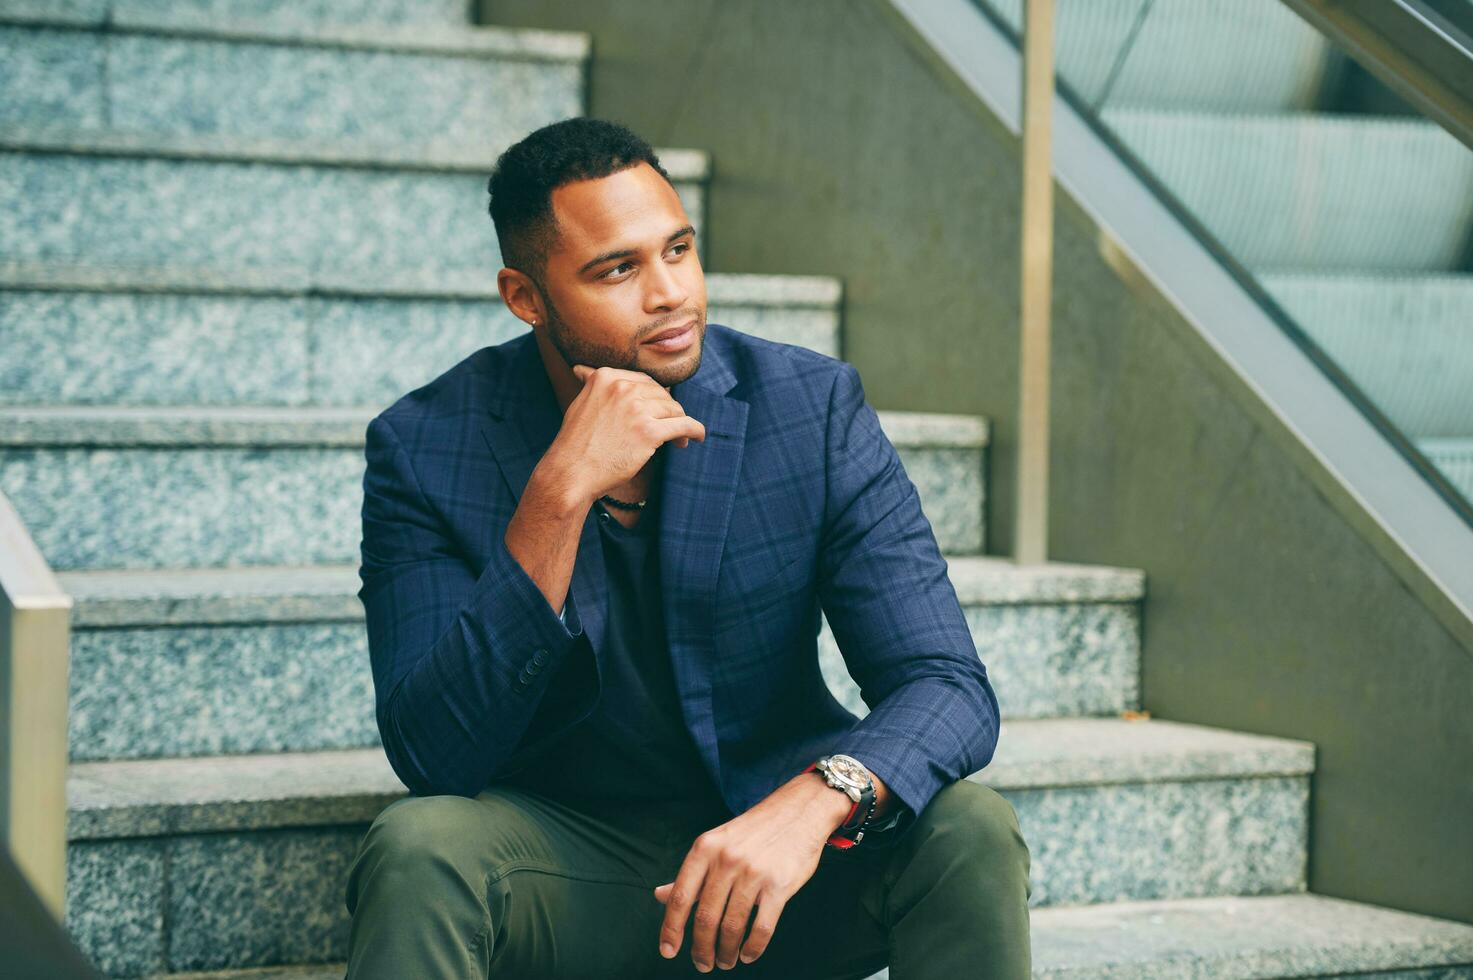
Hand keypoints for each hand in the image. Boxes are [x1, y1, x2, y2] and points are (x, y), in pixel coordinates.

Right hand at [547, 364, 705, 503]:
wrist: (571, 472)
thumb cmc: (575, 443)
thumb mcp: (579, 402)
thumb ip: (590, 384)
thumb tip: (582, 369)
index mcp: (606, 377)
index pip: (644, 381)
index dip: (654, 398)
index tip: (655, 411)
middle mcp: (622, 387)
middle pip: (662, 394)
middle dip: (667, 412)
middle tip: (668, 428)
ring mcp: (637, 409)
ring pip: (674, 409)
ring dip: (679, 424)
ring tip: (678, 439)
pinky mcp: (649, 432)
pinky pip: (684, 425)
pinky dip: (695, 431)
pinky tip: (697, 437)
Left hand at [652, 772, 851, 970]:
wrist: (799, 811)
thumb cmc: (753, 832)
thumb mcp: (715, 844)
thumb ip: (691, 874)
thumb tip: (659, 896)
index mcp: (705, 848)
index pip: (681, 896)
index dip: (671, 928)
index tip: (668, 951)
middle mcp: (726, 859)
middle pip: (705, 917)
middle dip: (702, 948)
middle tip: (703, 964)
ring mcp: (754, 872)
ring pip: (732, 926)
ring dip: (726, 952)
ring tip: (726, 961)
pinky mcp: (779, 884)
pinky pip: (762, 927)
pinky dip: (753, 948)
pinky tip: (748, 954)